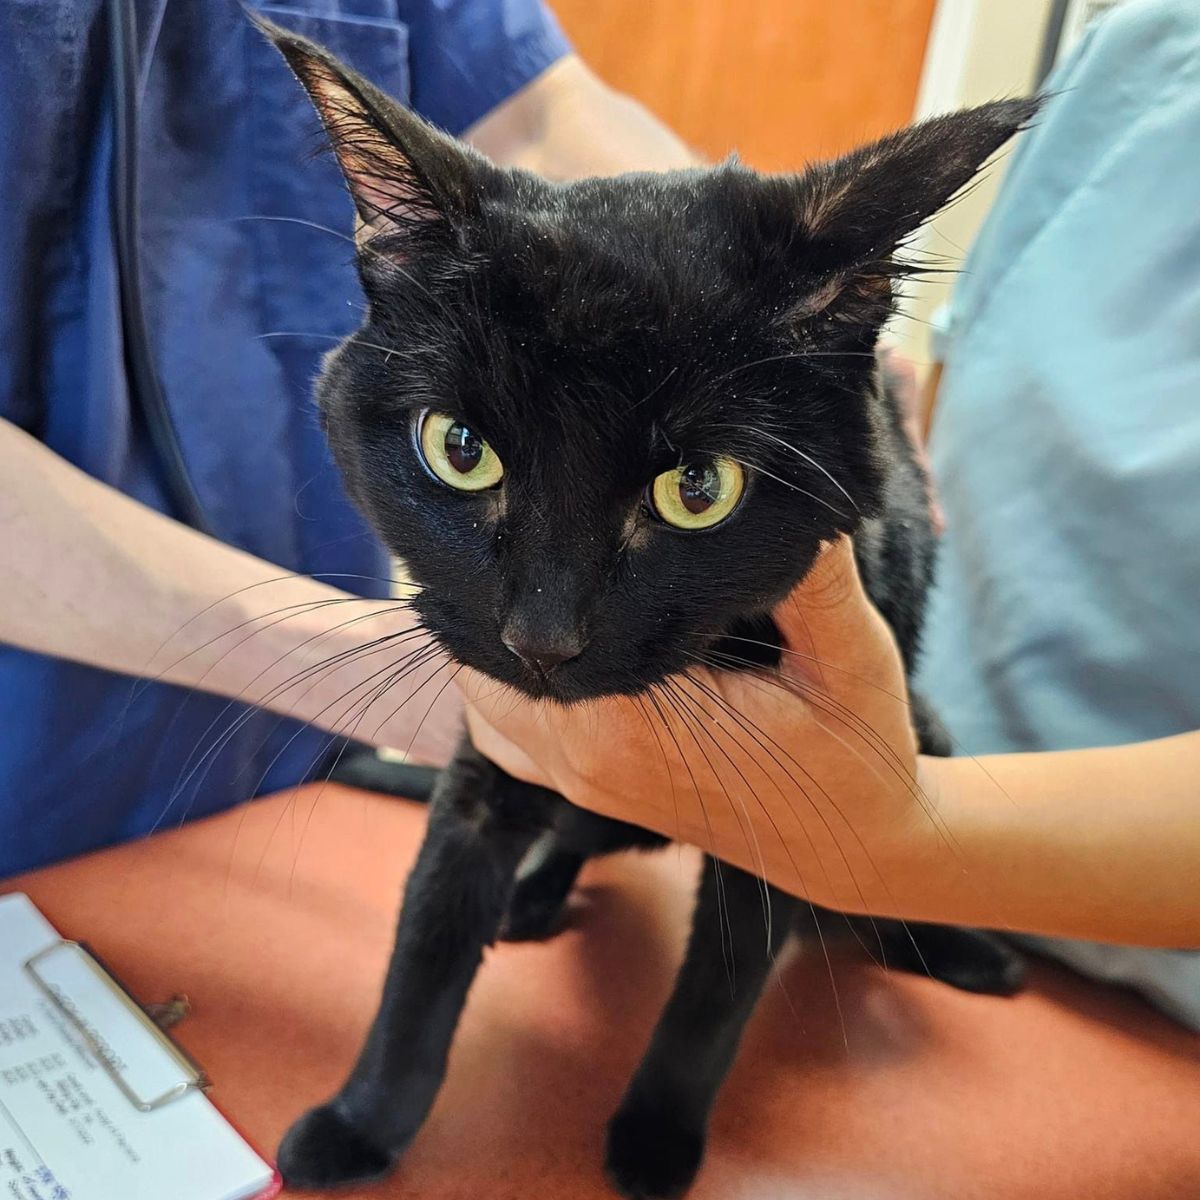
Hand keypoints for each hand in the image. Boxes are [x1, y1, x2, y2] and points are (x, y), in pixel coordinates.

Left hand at [463, 538, 926, 911]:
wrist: (853, 844)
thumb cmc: (856, 753)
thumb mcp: (852, 657)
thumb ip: (811, 579)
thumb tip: (764, 491)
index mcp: (635, 725)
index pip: (537, 636)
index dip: (530, 569)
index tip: (540, 506)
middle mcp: (588, 758)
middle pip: (489, 666)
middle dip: (494, 600)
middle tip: (526, 525)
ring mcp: (581, 780)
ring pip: (486, 703)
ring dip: (492, 646)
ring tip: (529, 579)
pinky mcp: (588, 787)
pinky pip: (505, 740)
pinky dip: (500, 693)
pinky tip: (541, 649)